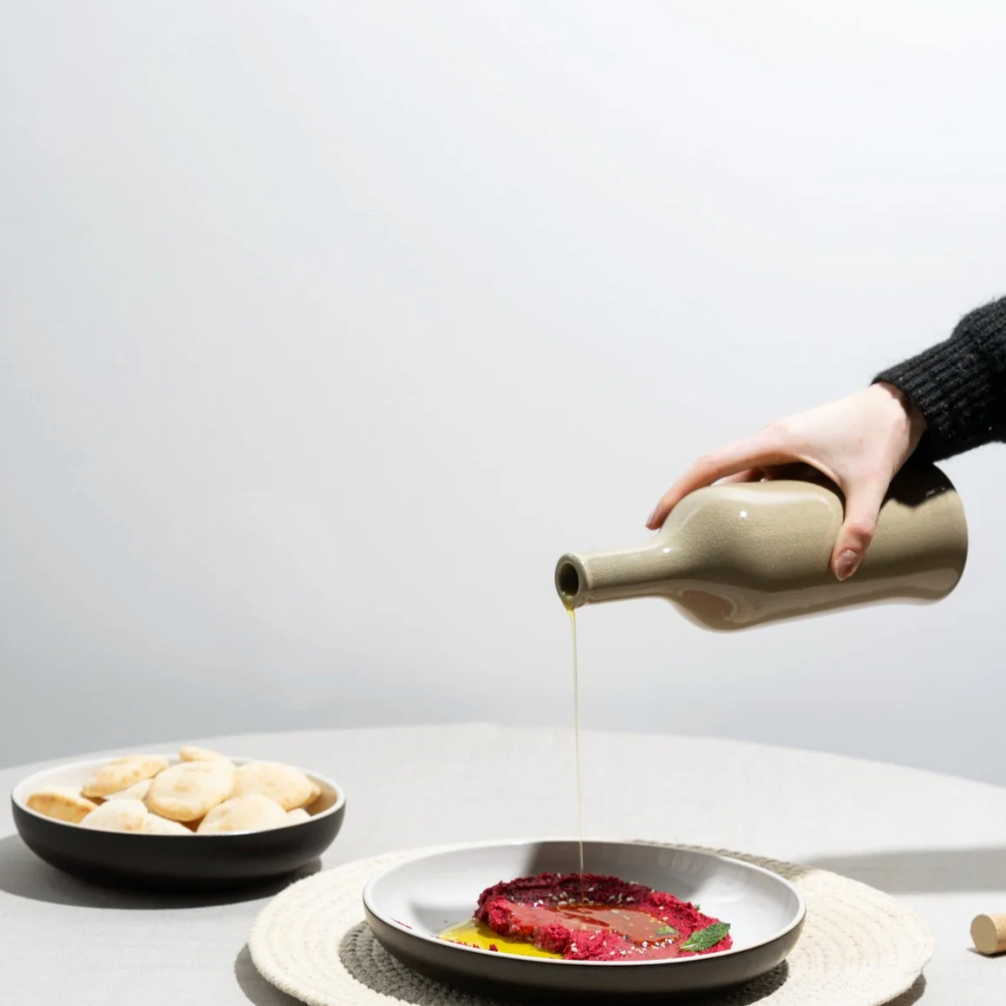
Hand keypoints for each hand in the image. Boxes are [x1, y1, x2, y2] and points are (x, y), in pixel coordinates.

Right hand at [645, 383, 926, 579]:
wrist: (905, 404)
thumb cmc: (883, 433)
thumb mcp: (871, 483)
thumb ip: (859, 528)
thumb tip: (841, 571)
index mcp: (775, 441)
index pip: (711, 465)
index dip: (679, 491)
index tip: (657, 518)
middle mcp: (772, 441)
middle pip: (716, 474)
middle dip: (691, 503)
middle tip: (676, 537)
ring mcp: (784, 447)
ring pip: (741, 478)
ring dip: (722, 504)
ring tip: (712, 540)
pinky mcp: (799, 454)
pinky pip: (764, 478)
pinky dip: (752, 501)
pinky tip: (757, 527)